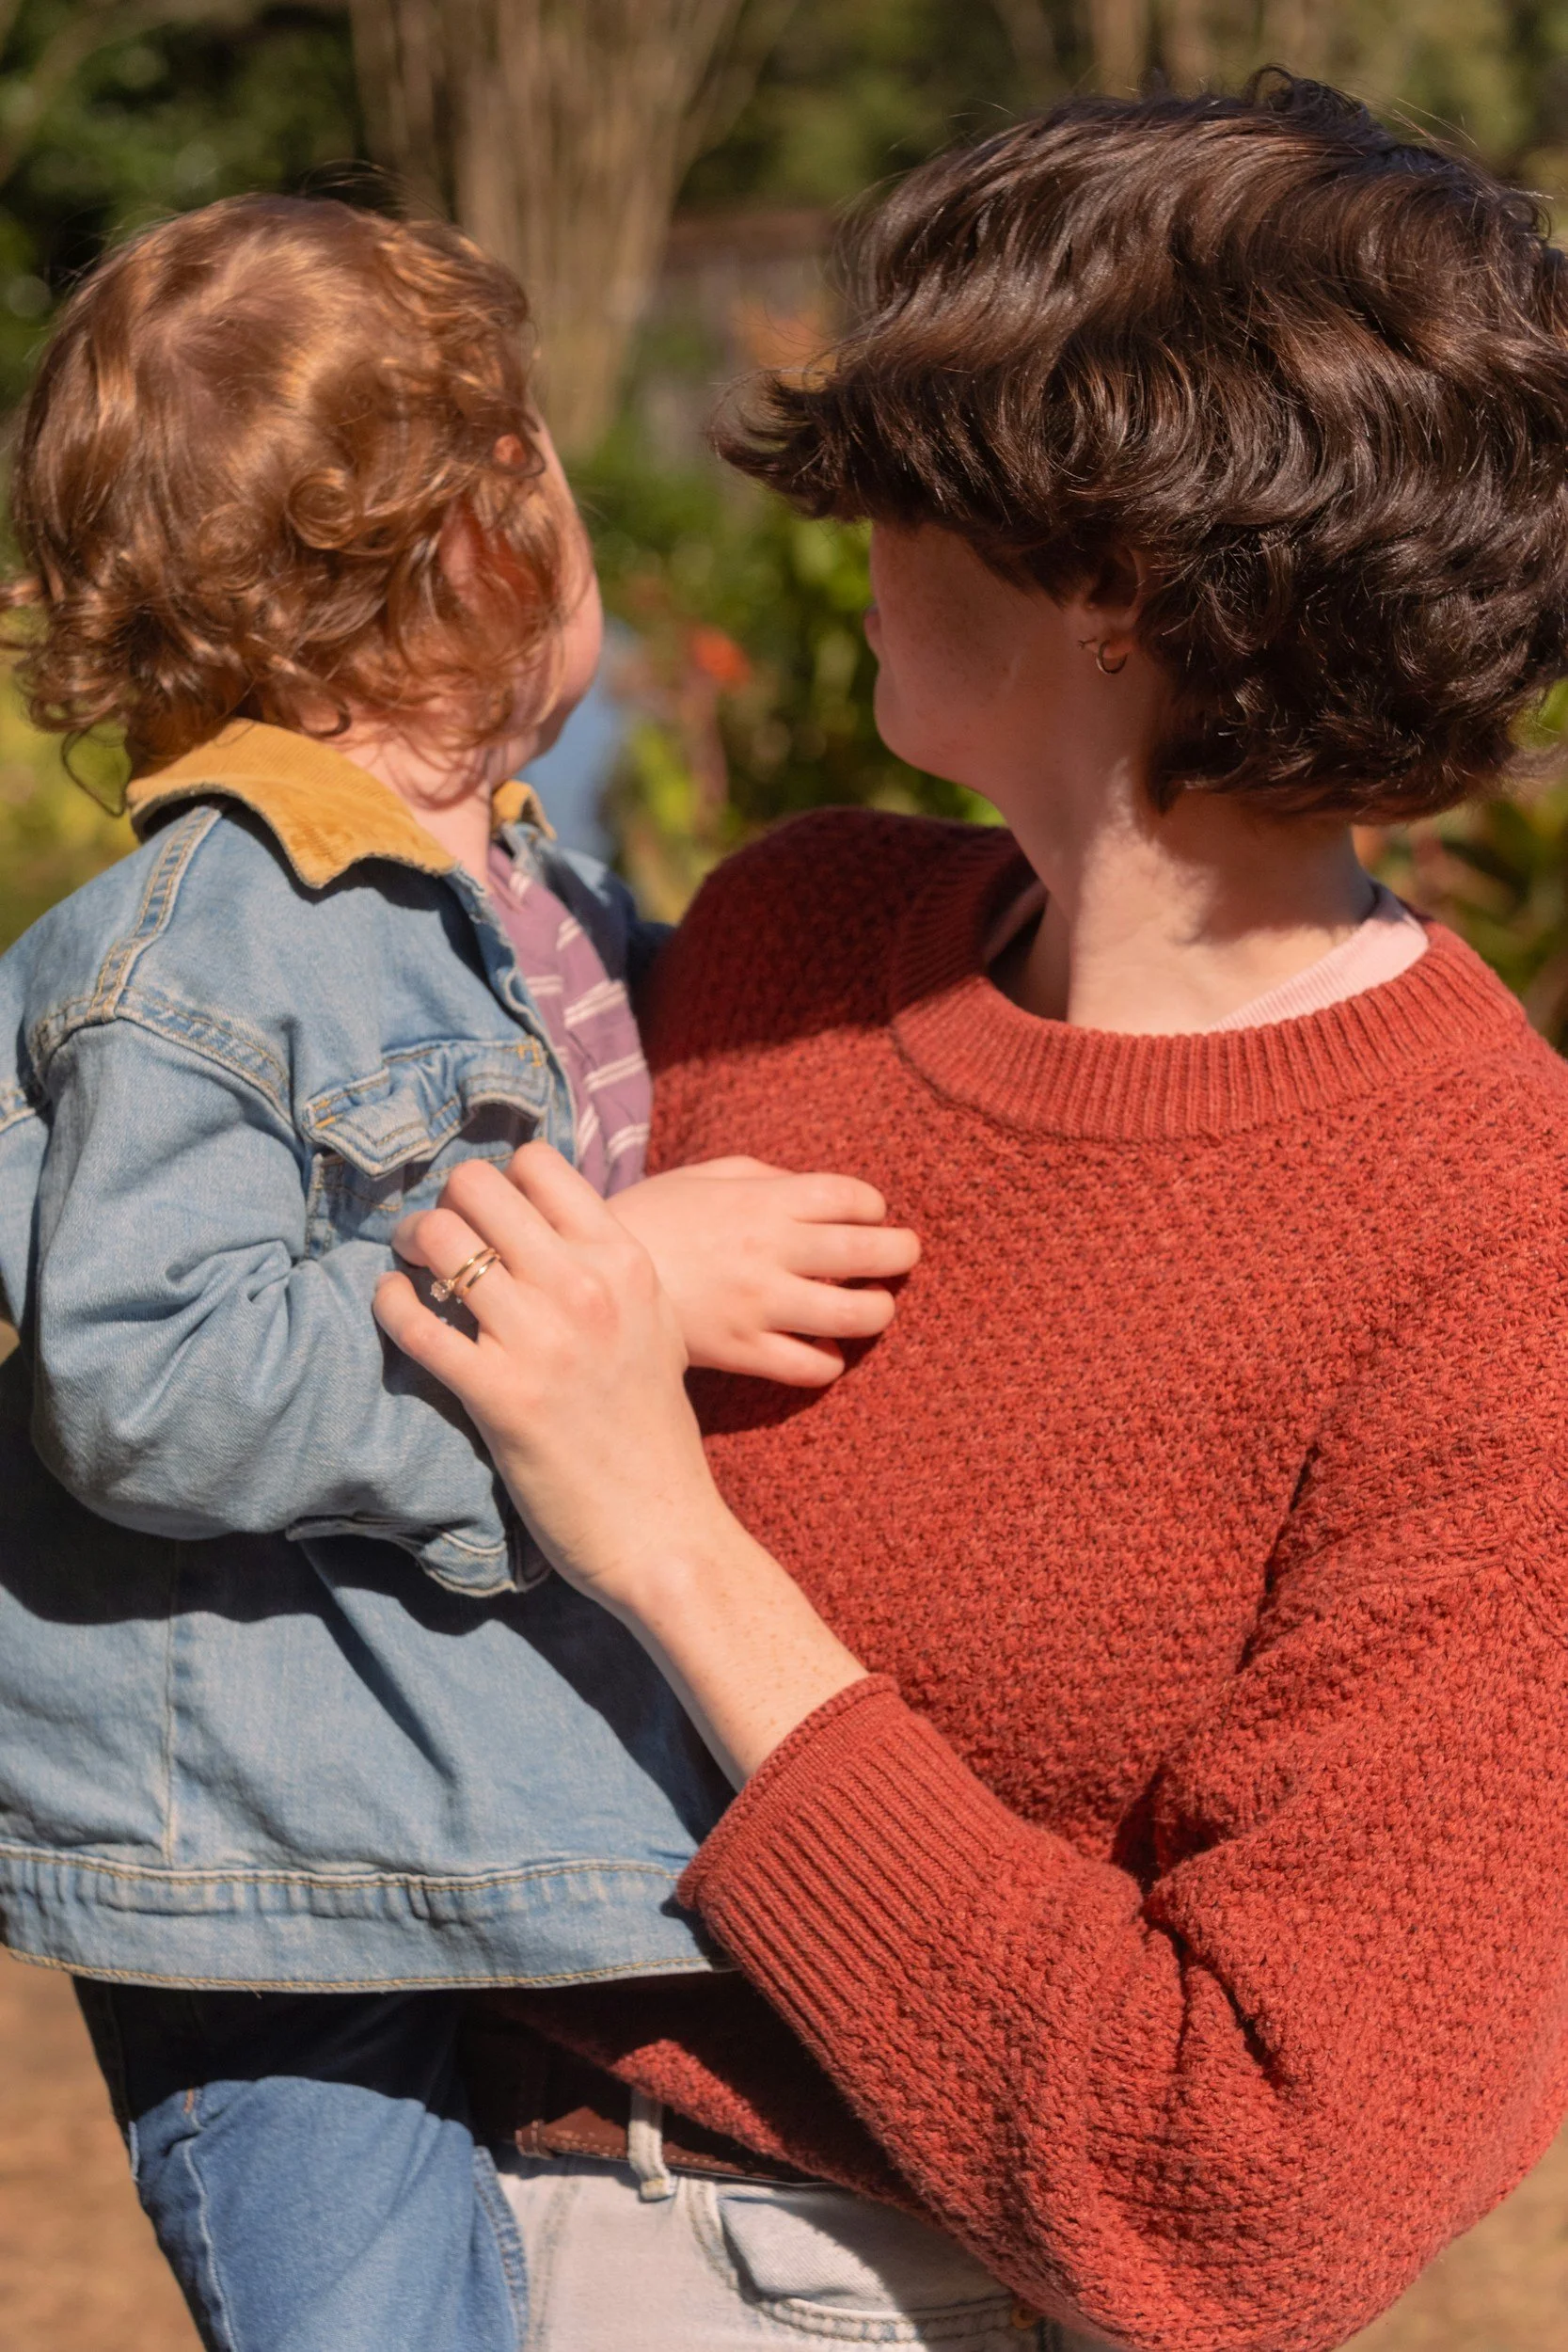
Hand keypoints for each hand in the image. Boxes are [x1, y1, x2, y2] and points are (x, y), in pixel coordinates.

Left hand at [375, 1146, 717, 1609]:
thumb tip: (540, 1225)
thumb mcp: (652, 1323)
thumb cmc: (652, 1430)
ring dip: (412, 1246)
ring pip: (441, 1240)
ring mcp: (542, 1339)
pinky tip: (393, 1307)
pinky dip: (391, 1305)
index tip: (483, 1212)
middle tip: (435, 1237)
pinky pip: (417, 1322)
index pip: (538, 1163)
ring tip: (411, 1270)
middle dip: (443, 1203)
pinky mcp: (500, 1395)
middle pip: (478, 1186)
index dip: (497, 1179)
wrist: (663, 1529)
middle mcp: (585, 1286)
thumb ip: (605, 1268)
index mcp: (625, 1261)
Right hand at [607, 1157, 919, 1387]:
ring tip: (875, 1307)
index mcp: (761, 1201)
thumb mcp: (701, 1176)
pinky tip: (825, 1350)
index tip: (872, 1215)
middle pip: (868, 1253)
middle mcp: (769, 1251)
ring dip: (878, 1310)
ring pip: (852, 1315)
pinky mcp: (742, 1352)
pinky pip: (811, 1366)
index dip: (875, 1207)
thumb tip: (815, 1192)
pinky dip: (831, 1361)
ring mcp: (758, 1305)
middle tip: (903, 1255)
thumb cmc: (649, 1219)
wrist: (584, 1278)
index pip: (852, 1198)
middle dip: (900, 1252)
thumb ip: (763, 1177)